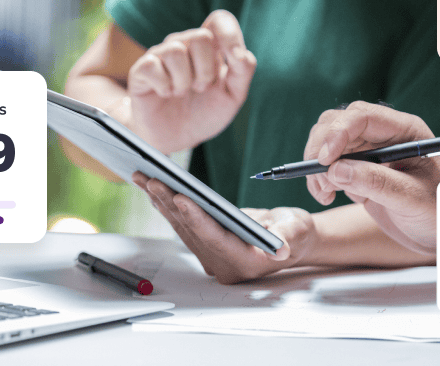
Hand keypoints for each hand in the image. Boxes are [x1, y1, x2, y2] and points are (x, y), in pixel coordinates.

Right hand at [121, 10, 255, 154]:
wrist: (175, 138)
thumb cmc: (204, 113)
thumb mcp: (233, 96)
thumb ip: (243, 71)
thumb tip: (240, 53)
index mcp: (209, 48)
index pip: (220, 20)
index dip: (230, 35)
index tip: (234, 59)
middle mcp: (185, 45)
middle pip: (201, 37)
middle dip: (206, 71)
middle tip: (200, 89)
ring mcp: (161, 55)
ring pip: (176, 50)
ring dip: (185, 81)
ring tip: (181, 93)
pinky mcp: (142, 69)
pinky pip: (153, 65)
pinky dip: (164, 86)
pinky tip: (165, 94)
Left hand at [132, 172, 316, 283]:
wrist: (289, 239)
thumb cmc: (295, 233)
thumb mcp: (296, 232)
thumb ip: (287, 239)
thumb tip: (281, 247)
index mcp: (244, 262)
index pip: (214, 238)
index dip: (197, 218)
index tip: (181, 197)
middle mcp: (222, 263)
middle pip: (190, 231)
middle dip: (170, 203)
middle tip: (152, 179)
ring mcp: (210, 255)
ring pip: (180, 226)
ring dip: (161, 201)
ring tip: (143, 176)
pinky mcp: (204, 243)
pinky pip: (181, 223)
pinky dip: (166, 203)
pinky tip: (152, 186)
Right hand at [303, 101, 439, 253]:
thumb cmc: (437, 210)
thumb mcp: (411, 197)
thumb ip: (375, 182)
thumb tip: (335, 170)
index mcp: (403, 131)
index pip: (361, 117)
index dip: (337, 133)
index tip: (325, 160)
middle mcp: (382, 135)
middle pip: (336, 123)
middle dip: (321, 148)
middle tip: (319, 178)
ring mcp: (367, 152)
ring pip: (326, 142)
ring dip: (317, 166)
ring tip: (325, 193)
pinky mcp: (356, 170)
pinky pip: (327, 165)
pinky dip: (319, 179)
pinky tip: (327, 196)